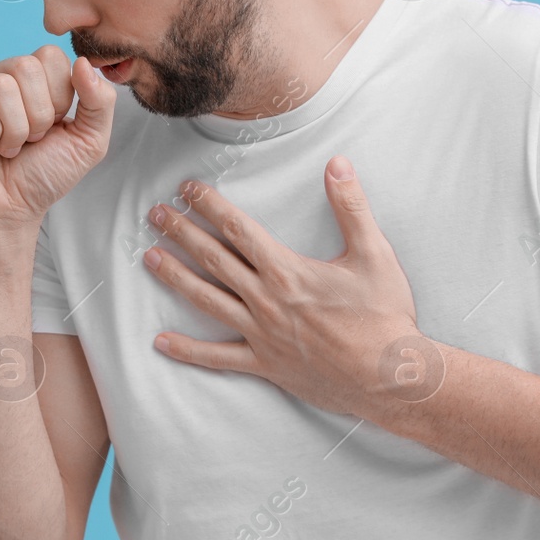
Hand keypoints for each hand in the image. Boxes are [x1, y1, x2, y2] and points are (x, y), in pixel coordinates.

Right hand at [0, 46, 115, 235]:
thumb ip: (100, 101)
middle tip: (28, 142)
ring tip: (7, 149)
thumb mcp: (88, 142)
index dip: (59, 98)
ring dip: (14, 130)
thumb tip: (84, 63)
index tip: (50, 128)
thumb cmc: (41, 177)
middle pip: (25, 66)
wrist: (7, 214)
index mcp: (28, 78)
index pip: (50, 56)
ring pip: (1, 86)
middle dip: (38, 116)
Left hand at [143, 155, 426, 415]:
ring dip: (176, 278)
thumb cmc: (384, 315)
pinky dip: (188, 351)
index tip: (186, 189)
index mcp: (288, 271)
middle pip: (214, 260)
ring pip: (207, 301)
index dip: (209, 206)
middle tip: (154, 215)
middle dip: (182, 233)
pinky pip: (218, 358)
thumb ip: (352, 207)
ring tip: (149, 258)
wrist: (390, 376)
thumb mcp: (375, 254)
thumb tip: (338, 163)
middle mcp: (267, 301)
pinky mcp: (265, 365)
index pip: (238, 229)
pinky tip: (160, 342)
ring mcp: (262, 335)